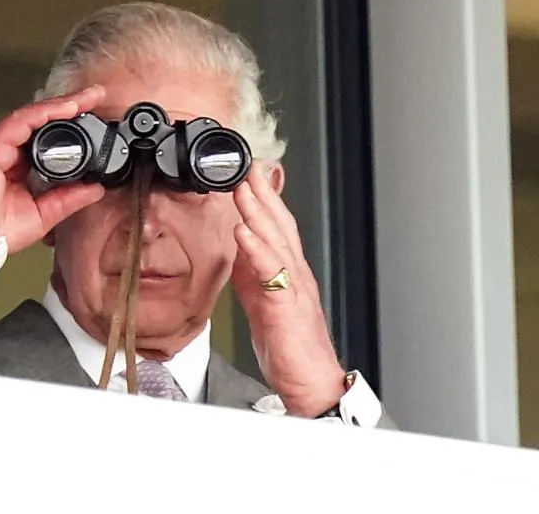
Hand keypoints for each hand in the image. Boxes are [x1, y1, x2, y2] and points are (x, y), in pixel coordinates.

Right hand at [0, 85, 106, 253]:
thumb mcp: (44, 214)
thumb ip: (68, 198)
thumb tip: (95, 188)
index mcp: (17, 164)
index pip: (47, 135)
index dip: (71, 123)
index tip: (95, 116)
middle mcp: (6, 149)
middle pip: (41, 120)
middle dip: (70, 105)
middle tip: (96, 95)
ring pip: (33, 115)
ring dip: (61, 104)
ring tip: (86, 98)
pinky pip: (20, 121)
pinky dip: (43, 112)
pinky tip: (65, 108)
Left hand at [231, 164, 345, 417]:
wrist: (311, 382)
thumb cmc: (290, 346)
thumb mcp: (263, 302)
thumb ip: (253, 273)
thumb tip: (240, 248)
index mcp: (288, 272)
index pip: (276, 227)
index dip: (262, 199)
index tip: (247, 174)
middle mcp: (295, 274)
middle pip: (279, 226)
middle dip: (262, 194)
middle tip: (247, 167)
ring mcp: (294, 289)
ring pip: (276, 242)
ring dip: (258, 213)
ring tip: (243, 188)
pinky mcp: (287, 307)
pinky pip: (271, 274)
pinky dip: (256, 251)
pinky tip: (243, 233)